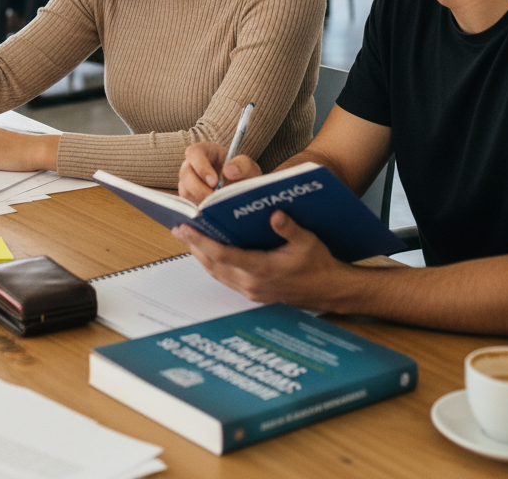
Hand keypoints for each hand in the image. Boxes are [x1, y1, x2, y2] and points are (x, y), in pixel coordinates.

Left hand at [172, 211, 350, 310]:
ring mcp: (251, 291)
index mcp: (263, 269)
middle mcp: (252, 283)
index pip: (223, 254)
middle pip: (213, 264)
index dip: (201, 241)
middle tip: (177, 227)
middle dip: (193, 245)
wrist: (330, 290)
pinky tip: (205, 251)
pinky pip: (225, 277)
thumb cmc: (319, 265)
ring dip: (200, 254)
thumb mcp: (308, 241)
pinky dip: (212, 263)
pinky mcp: (253, 292)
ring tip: (186, 236)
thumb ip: (289, 228)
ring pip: (216, 272)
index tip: (185, 228)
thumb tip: (274, 214)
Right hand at [178, 142, 260, 203]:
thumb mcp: (248, 168)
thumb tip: (228, 170)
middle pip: (185, 173)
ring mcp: (188, 183)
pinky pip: (187, 205)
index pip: (194, 153)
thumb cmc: (243, 176)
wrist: (243, 193)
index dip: (201, 166)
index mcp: (205, 152)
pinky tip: (212, 212)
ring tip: (216, 206)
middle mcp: (192, 166)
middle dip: (198, 187)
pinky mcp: (189, 198)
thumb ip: (242, 165)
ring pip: (185, 190)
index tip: (214, 182)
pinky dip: (199, 209)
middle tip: (214, 197)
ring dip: (200, 199)